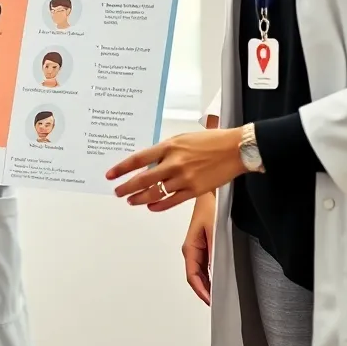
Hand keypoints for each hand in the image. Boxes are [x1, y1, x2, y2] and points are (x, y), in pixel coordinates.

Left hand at [106, 128, 245, 211]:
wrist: (235, 149)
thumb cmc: (211, 141)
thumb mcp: (182, 139)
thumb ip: (165, 151)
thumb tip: (148, 163)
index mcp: (169, 147)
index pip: (138, 159)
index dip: (122, 168)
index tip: (111, 174)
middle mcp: (174, 163)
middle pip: (143, 179)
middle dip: (126, 187)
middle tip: (117, 192)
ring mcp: (184, 178)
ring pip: (155, 193)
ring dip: (140, 198)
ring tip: (131, 201)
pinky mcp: (195, 190)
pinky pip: (172, 201)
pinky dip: (159, 205)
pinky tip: (151, 206)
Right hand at [183, 193, 215, 304]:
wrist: (210, 193)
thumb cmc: (210, 207)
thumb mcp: (214, 231)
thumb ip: (213, 252)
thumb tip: (213, 272)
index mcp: (190, 247)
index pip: (193, 276)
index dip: (201, 290)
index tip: (211, 301)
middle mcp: (191, 250)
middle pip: (194, 276)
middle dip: (204, 290)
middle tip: (217, 302)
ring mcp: (196, 248)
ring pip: (198, 272)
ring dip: (206, 283)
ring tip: (218, 294)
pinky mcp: (203, 245)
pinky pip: (203, 265)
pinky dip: (209, 275)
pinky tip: (216, 279)